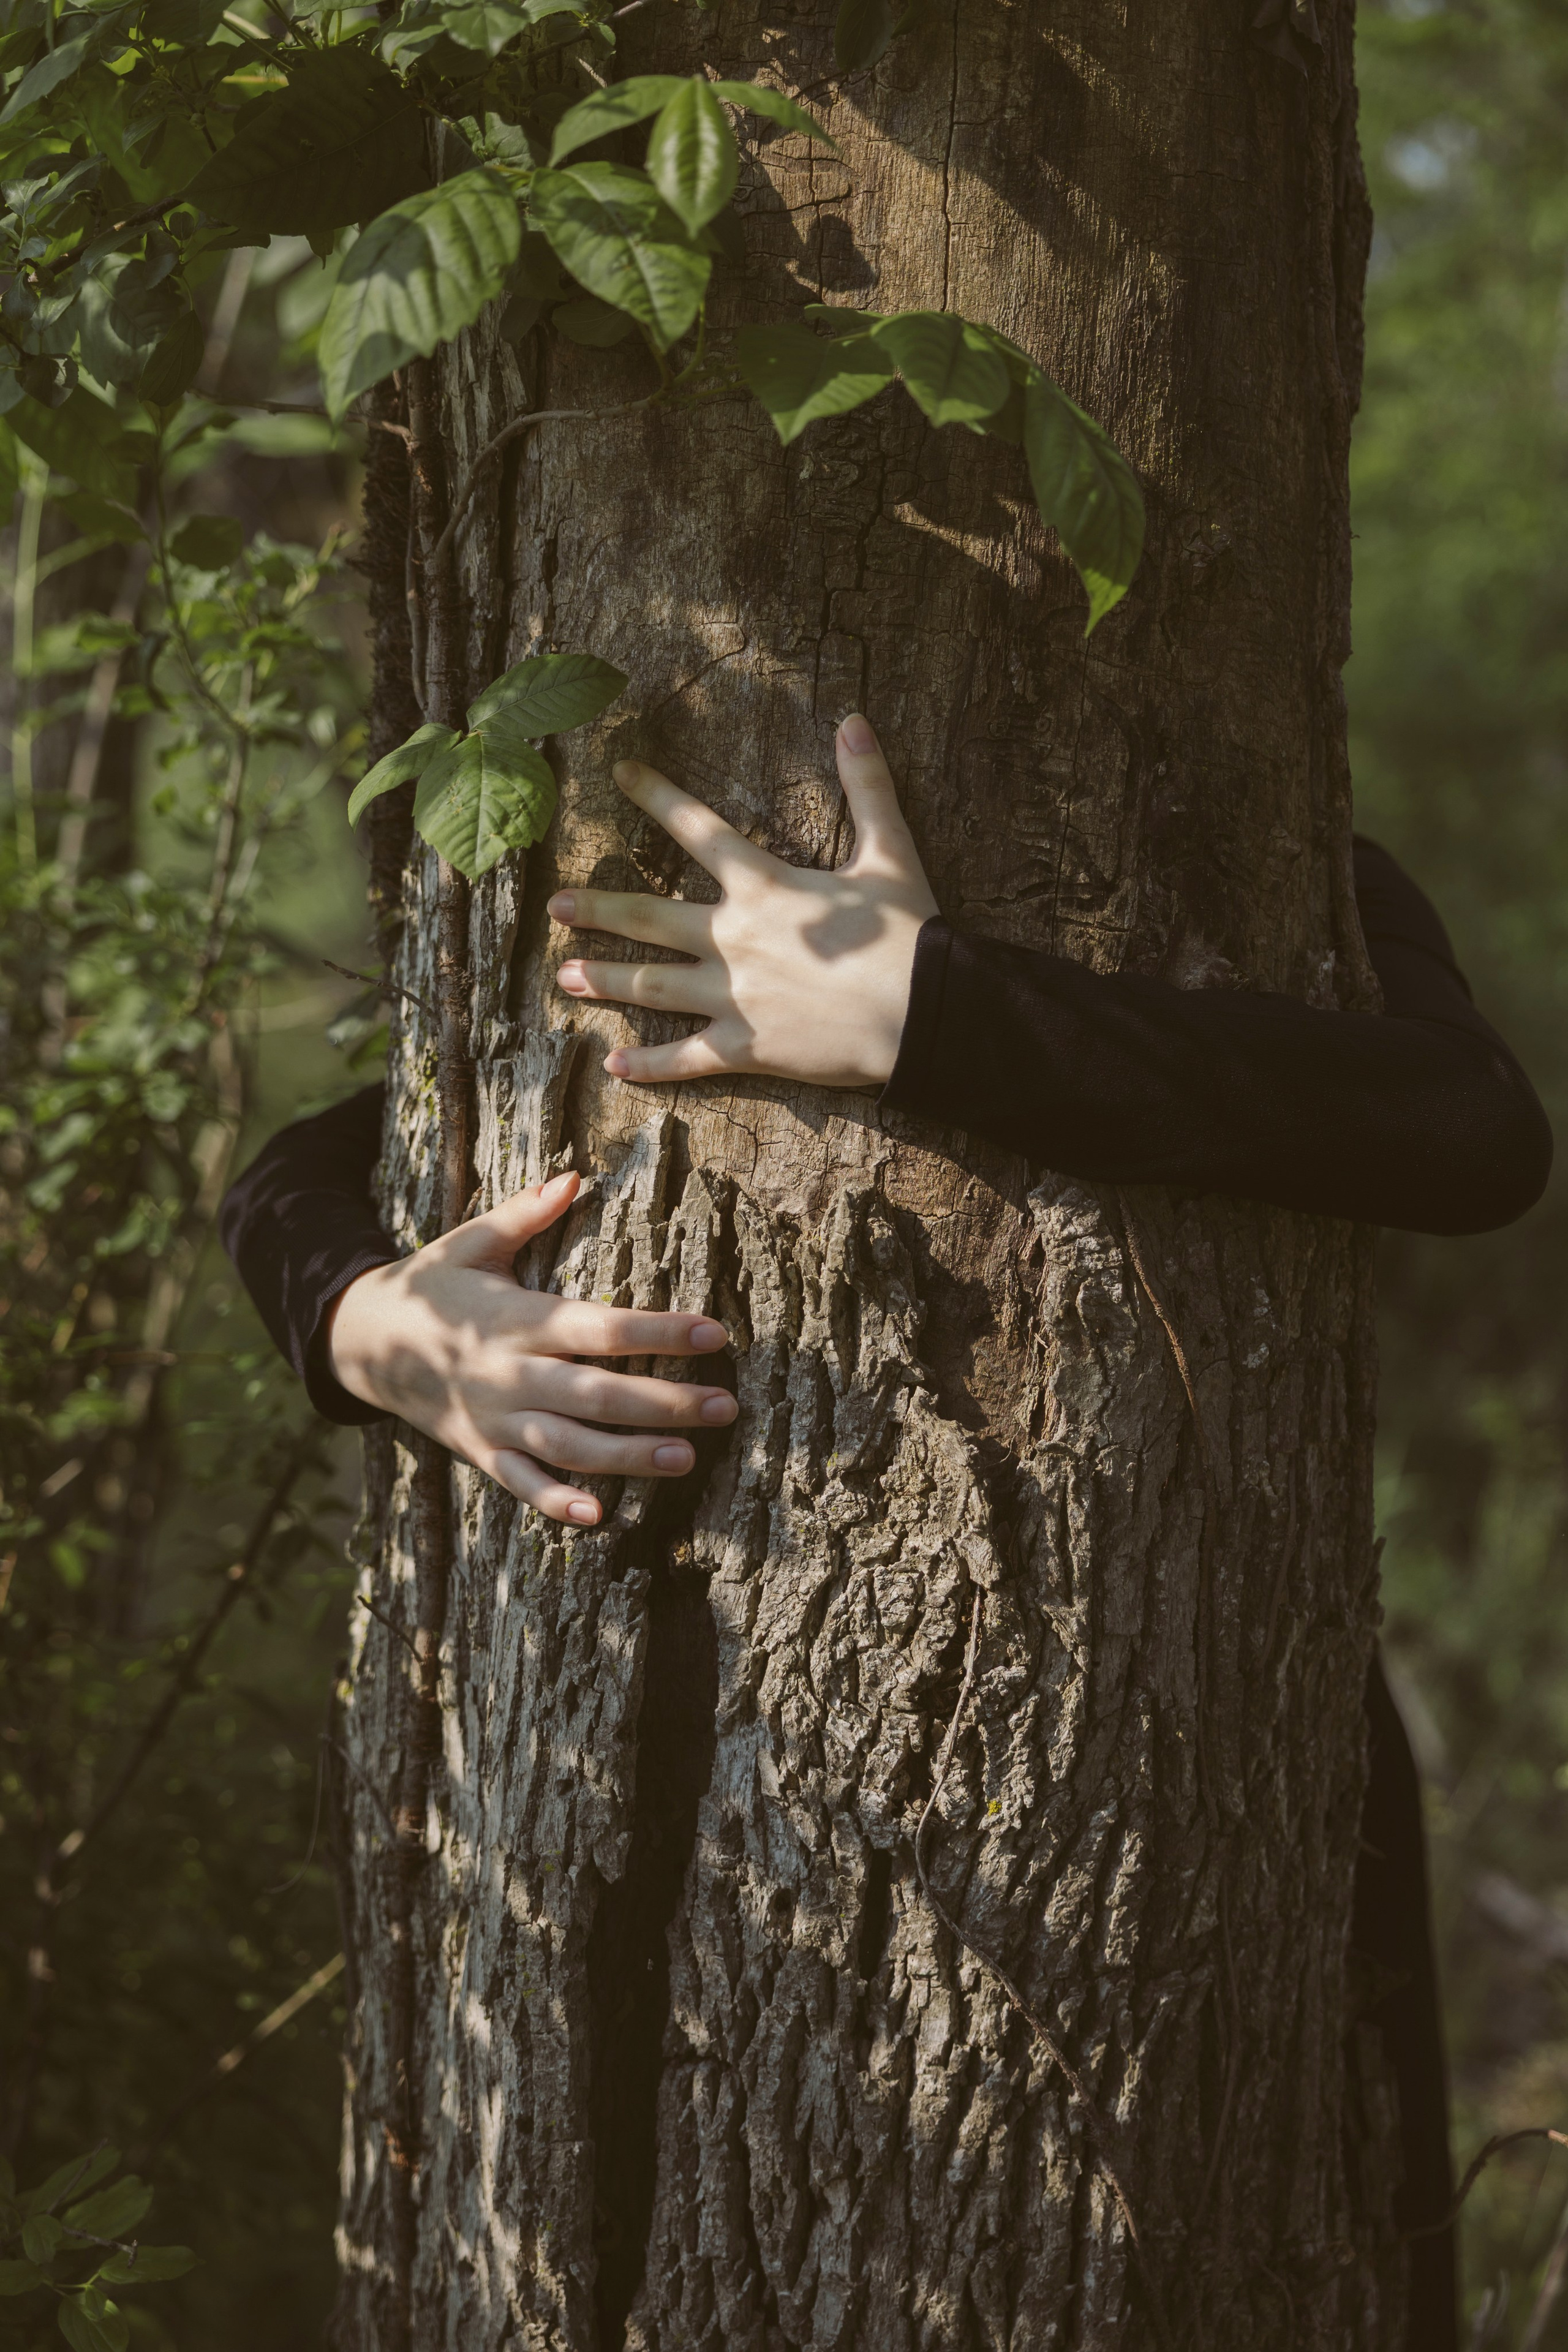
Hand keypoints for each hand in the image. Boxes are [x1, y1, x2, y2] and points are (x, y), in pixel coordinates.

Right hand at [325, 1171, 736, 1526]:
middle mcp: (508, 1372)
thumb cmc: (432, 1285)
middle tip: (724, 1407)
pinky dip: (554, 1503)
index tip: (715, 1335)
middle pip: (596, 1394)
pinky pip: (519, 1483)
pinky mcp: (479, 1450)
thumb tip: (573, 1176)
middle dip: (664, 1403)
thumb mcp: (470, 1242)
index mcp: (515, 1318)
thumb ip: (523, 1214)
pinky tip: (599, 1517)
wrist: (360, 1340)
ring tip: (687, 1458)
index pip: (599, 1327)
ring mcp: (493, 1418)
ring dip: (628, 1456)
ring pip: (569, 1445)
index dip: (659, 1332)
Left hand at [548, 712, 937, 1089]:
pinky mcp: (745, 1046)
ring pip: (652, 985)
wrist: (921, 1013)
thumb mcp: (891, 853)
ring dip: (604, 979)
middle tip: (554, 906)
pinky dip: (649, 1063)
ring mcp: (734, 995)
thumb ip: (869, 786)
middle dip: (599, 909)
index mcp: (763, 885)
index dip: (657, 795)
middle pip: (650, 917)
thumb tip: (855, 719)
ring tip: (563, 976)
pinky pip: (686, 1056)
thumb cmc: (908, 935)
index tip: (619, 774)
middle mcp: (733, 937)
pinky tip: (615, 1063)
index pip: (698, 828)